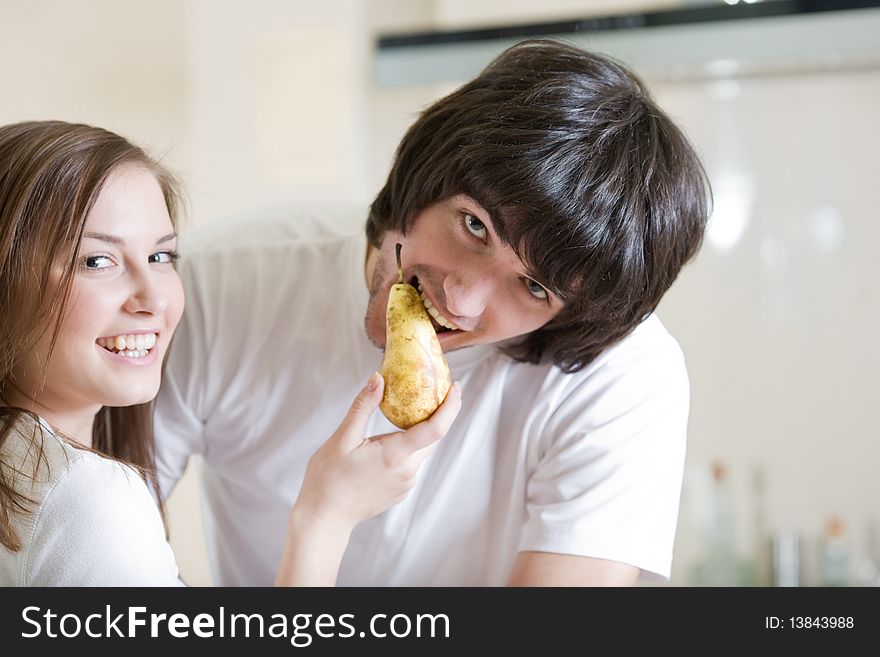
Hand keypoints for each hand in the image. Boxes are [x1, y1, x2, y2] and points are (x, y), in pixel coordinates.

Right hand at [294, 371, 461, 531]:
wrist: (325, 516)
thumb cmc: (328, 478)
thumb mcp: (342, 438)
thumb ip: (363, 407)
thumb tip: (378, 378)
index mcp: (395, 455)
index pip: (436, 428)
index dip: (451, 406)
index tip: (456, 388)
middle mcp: (407, 471)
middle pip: (432, 438)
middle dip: (437, 414)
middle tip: (433, 390)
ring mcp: (406, 484)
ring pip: (421, 451)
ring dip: (418, 432)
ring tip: (406, 412)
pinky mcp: (401, 491)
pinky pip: (410, 463)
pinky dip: (407, 448)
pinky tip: (390, 441)